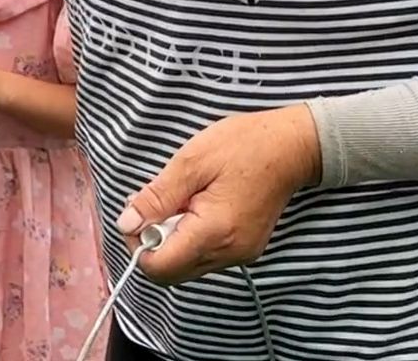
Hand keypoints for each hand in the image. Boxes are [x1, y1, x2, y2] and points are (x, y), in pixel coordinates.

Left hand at [116, 104, 321, 282]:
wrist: (291, 147)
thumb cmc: (243, 146)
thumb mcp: (190, 162)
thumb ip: (156, 197)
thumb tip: (126, 223)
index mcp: (215, 232)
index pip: (160, 267)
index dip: (137, 245)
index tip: (136, 214)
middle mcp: (230, 253)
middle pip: (171, 271)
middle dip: (151, 242)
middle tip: (152, 203)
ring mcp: (240, 254)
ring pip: (187, 265)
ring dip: (170, 239)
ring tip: (177, 199)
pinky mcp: (245, 249)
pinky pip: (204, 255)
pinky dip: (189, 237)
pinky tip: (193, 206)